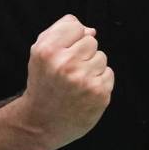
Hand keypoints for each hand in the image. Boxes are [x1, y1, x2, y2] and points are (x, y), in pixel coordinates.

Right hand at [19, 14, 113, 149]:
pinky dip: (99, 81)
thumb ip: (61, 31)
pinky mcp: (99, 94)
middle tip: (69, 71)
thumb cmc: (43, 84)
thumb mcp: (40, 53)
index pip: (75, 26)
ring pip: (102, 57)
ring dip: (92, 67)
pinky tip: (85, 91)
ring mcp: (84, 80)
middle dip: (82, 54)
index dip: (71, 39)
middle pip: (91, 41)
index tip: (63, 53)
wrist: (41, 123)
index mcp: (48, 51)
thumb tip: (91, 30)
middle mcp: (66, 64)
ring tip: (77, 82)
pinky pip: (109, 73)